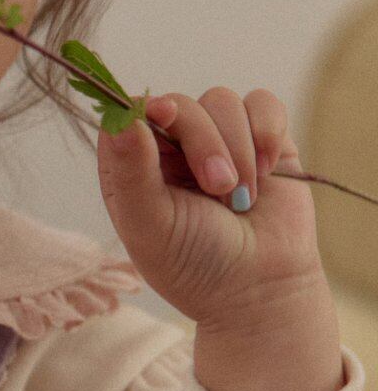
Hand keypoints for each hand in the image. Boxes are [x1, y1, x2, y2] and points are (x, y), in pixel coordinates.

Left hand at [94, 85, 330, 331]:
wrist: (262, 290)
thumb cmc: (196, 265)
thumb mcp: (151, 226)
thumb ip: (131, 173)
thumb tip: (123, 120)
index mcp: (134, 167)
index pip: (127, 114)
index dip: (141, 109)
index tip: (161, 118)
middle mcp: (172, 148)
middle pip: (178, 104)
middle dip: (203, 141)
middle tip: (217, 187)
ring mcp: (218, 140)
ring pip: (221, 101)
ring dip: (237, 148)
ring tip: (241, 198)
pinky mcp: (262, 139)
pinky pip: (263, 103)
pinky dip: (267, 131)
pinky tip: (268, 170)